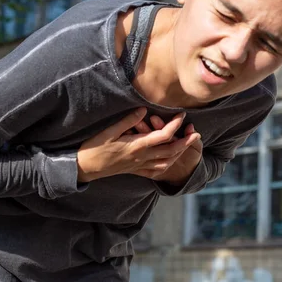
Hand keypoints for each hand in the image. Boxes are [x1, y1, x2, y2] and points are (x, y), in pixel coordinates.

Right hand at [76, 108, 199, 181]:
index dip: (175, 124)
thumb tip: (144, 110)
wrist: (85, 168)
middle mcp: (141, 157)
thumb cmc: (95, 148)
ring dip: (179, 153)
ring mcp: (139, 166)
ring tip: (187, 145)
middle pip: (171, 151)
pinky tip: (171, 160)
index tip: (182, 114)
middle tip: (196, 133)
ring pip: (167, 162)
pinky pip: (156, 171)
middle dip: (186, 142)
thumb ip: (128, 120)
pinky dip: (167, 165)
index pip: (163, 135)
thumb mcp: (109, 131)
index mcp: (137, 146)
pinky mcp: (135, 170)